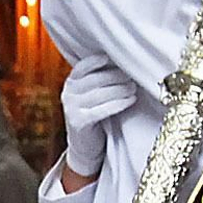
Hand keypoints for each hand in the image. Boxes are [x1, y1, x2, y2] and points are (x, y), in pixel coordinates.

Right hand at [61, 53, 135, 185]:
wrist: (84, 145)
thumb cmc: (94, 114)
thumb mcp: (92, 95)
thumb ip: (100, 80)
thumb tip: (124, 63)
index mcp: (71, 83)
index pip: (83, 66)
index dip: (97, 61)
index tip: (113, 58)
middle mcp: (68, 93)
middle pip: (95, 79)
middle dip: (116, 76)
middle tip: (132, 76)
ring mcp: (71, 108)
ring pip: (100, 94)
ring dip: (120, 89)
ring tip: (134, 88)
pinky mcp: (79, 122)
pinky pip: (102, 110)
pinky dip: (118, 104)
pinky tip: (131, 100)